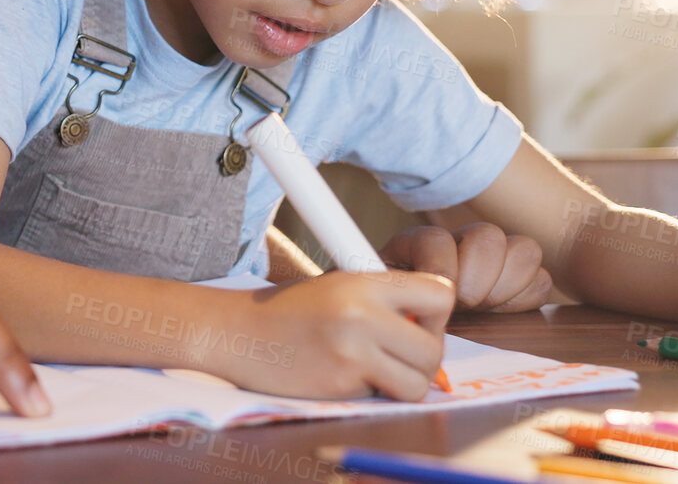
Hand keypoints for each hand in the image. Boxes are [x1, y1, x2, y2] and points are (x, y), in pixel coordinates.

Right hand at [211, 270, 453, 399]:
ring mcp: (352, 352)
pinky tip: (343, 374)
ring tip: (376, 369)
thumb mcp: (337, 284)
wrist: (236, 331)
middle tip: (398, 354)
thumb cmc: (287, 309)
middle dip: (423, 358)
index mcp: (364, 282)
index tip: (416, 322)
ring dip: (404, 382)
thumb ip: (384, 298)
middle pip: (434, 349)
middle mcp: (362, 314)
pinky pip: (383, 395)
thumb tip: (431, 324)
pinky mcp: (340, 384)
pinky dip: (371, 391)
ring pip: (418, 383)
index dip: (436, 315)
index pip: (441, 294)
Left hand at [380, 222, 552, 311]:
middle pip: (488, 236)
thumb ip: (397, 297)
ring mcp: (494, 258)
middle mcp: (460, 241)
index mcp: (419, 242)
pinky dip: (524, 300)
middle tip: (466, 306)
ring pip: (524, 250)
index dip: (441, 270)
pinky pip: (542, 281)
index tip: (439, 301)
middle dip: (478, 280)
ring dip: (505, 288)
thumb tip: (417, 305)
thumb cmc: (400, 317)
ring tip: (483, 309)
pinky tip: (499, 313)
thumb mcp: (388, 304)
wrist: (414, 326)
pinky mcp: (519, 282)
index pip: (437, 239)